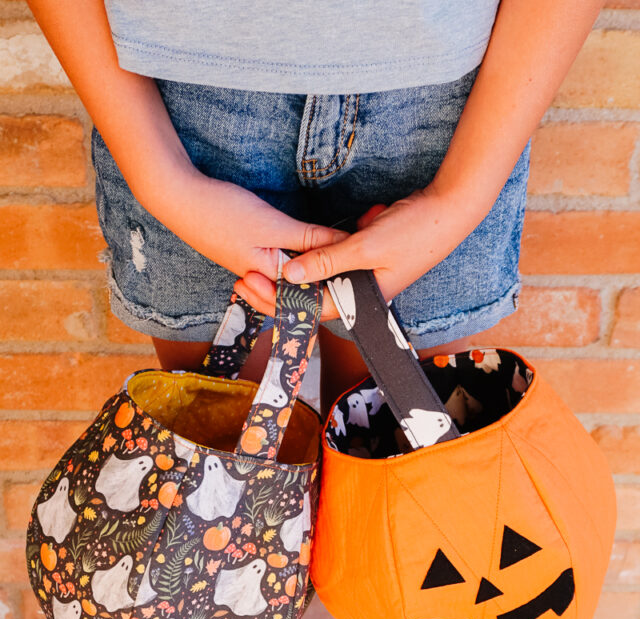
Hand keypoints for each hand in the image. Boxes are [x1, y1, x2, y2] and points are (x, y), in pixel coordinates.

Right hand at [143, 162, 349, 288]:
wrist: (178, 196)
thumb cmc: (221, 212)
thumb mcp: (273, 226)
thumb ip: (310, 240)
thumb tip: (345, 248)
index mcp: (267, 280)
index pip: (310, 297)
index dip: (337, 289)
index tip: (362, 276)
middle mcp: (261, 279)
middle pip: (303, 291)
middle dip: (329, 283)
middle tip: (357, 271)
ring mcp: (253, 266)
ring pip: (292, 278)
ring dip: (315, 271)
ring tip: (340, 261)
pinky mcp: (248, 252)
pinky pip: (280, 264)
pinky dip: (299, 259)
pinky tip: (313, 250)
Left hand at [233, 185, 472, 320]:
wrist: (452, 209)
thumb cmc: (416, 231)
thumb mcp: (366, 246)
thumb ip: (327, 261)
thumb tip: (289, 275)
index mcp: (364, 301)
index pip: (312, 309)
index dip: (279, 300)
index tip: (251, 284)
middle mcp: (362, 294)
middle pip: (312, 297)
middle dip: (280, 287)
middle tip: (245, 274)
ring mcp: (365, 276)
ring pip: (321, 279)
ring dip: (296, 270)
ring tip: (260, 260)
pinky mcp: (367, 258)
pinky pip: (334, 261)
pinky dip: (317, 253)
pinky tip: (296, 243)